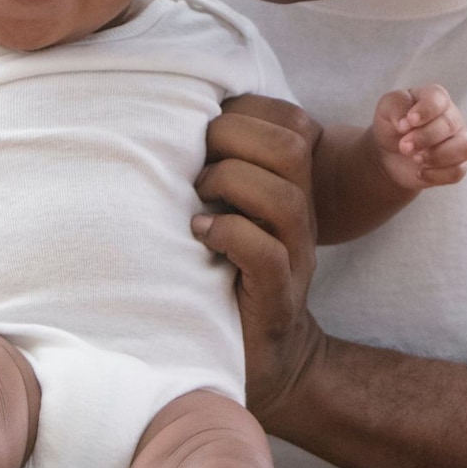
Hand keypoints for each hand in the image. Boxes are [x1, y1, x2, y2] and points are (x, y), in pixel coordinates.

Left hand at [192, 94, 326, 426]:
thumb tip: (166, 120)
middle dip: (234, 137)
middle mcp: (300, 216)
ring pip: (284, 197)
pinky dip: (229, 234)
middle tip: (197, 159)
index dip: (247, 110)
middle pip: (292, 147)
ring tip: (197, 196)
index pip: (292, 122)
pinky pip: (267, 254)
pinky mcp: (278, 297)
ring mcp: (295, 257)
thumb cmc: (225, 276)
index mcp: (290, 187)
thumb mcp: (226, 212)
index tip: (203, 122)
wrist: (261, 358)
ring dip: (231, 183)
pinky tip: (199, 233)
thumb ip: (217, 170)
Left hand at [372, 84, 466, 189]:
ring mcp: (459, 141)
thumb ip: (396, 106)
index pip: (438, 99)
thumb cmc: (392, 124)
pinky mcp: (457, 164)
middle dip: (424, 138)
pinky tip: (420, 173)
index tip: (409, 121)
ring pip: (464, 148)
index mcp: (435, 98)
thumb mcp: (386, 109)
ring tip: (415, 159)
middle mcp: (452, 117)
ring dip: (438, 156)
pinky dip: (437, 175)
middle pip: (449, 125)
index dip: (426, 110)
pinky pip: (458, 171)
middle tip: (404, 146)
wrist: (390, 153)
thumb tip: (405, 122)